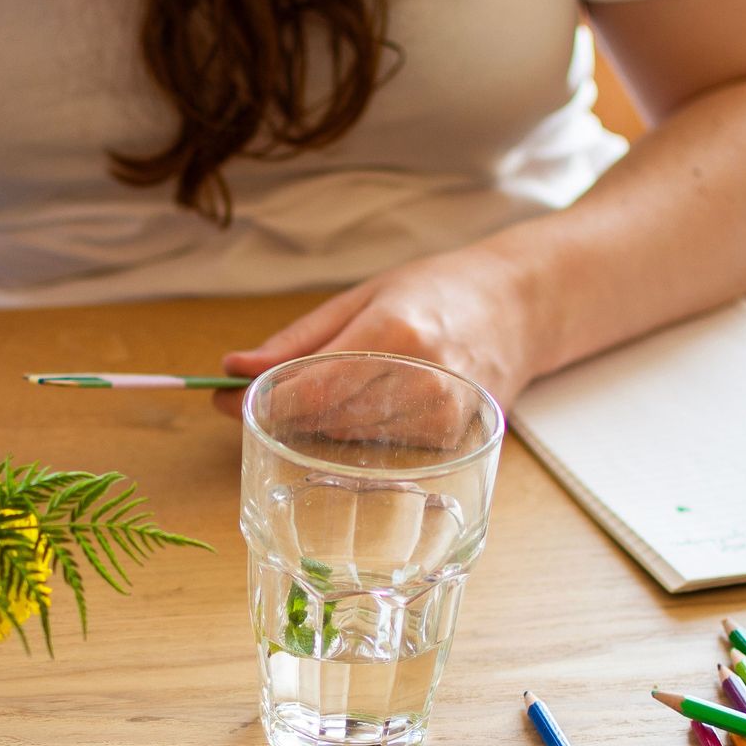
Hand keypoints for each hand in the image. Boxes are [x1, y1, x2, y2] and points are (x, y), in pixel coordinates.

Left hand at [216, 243, 546, 418]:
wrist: (519, 309)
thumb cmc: (438, 294)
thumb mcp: (361, 297)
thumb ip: (296, 341)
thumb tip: (233, 369)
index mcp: (396, 334)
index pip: (313, 390)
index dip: (262, 400)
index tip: (226, 400)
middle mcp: (422, 382)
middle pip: (325, 421)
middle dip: (281, 414)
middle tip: (254, 397)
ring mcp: (442, 419)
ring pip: (347, 442)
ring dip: (319, 425)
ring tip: (324, 391)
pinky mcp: (450, 444)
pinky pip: (378, 451)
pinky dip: (356, 434)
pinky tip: (367, 406)